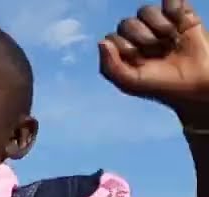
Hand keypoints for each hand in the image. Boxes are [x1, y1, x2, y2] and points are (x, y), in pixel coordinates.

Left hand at [100, 1, 208, 116]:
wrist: (197, 81)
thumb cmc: (162, 84)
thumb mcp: (130, 83)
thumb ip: (110, 67)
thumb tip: (102, 42)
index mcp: (123, 51)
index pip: (112, 38)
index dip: (126, 49)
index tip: (141, 62)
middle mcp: (138, 35)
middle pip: (127, 24)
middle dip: (143, 39)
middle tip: (159, 52)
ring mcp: (158, 23)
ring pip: (145, 10)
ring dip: (159, 26)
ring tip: (172, 40)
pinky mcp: (179, 14)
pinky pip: (170, 0)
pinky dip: (174, 9)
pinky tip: (180, 24)